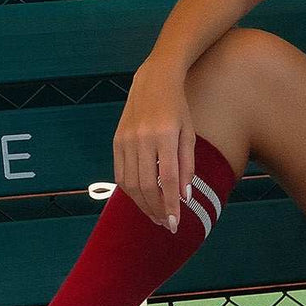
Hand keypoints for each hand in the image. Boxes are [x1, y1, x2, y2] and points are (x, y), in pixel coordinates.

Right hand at [112, 62, 195, 230]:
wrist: (153, 81)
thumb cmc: (178, 108)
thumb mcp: (189, 134)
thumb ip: (187, 166)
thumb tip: (184, 197)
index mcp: (164, 135)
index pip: (167, 179)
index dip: (171, 204)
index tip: (175, 223)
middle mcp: (141, 138)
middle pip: (146, 185)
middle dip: (156, 209)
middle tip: (166, 224)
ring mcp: (125, 140)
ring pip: (130, 183)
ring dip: (142, 204)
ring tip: (155, 215)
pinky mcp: (116, 141)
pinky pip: (120, 173)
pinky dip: (130, 191)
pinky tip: (141, 199)